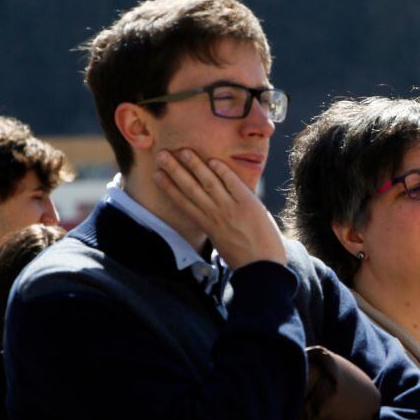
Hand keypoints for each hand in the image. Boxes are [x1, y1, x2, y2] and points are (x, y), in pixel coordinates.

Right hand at [154, 149, 285, 268]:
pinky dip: (223, 171)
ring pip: (209, 182)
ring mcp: (231, 209)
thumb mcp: (223, 241)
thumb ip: (216, 225)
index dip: (168, 187)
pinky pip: (233, 183)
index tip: (156, 174)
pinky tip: (212, 160)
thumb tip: (212, 214)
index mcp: (207, 225)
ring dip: (195, 165)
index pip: (183, 202)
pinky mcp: (248, 205)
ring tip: (183, 151)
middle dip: (175, 171)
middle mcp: (215, 215)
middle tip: (161, 155)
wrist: (264, 268)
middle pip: (191, 189)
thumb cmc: (244, 257)